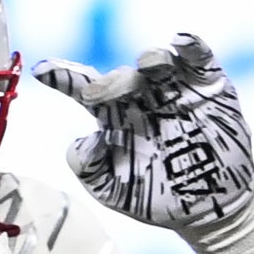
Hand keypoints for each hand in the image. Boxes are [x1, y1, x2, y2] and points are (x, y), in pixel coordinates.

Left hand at [37, 34, 253, 253]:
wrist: (210, 211)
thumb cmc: (156, 198)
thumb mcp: (114, 191)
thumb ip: (90, 168)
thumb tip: (84, 140)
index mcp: (113, 116)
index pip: (83, 88)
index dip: (62, 77)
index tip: (43, 71)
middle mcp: (142, 96)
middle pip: (122, 76)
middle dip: (110, 83)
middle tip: (98, 95)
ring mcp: (175, 89)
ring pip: (159, 62)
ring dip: (152, 59)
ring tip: (148, 65)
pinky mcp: (208, 89)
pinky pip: (199, 60)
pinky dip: (192, 47)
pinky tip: (182, 42)